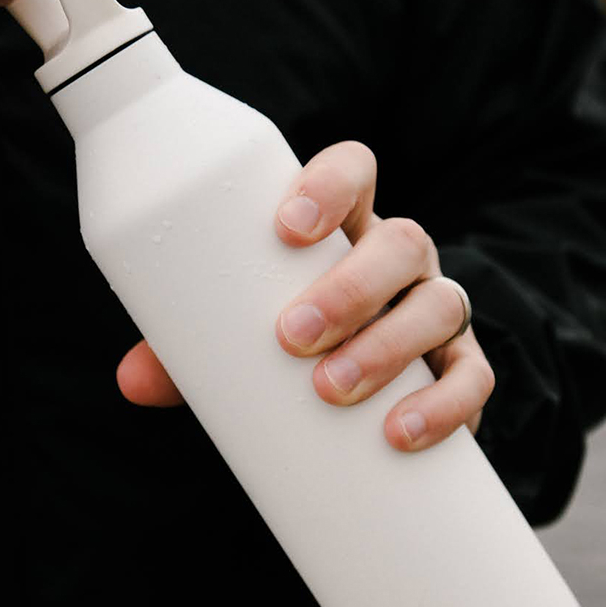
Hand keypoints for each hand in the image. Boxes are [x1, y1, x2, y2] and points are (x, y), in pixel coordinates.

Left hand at [117, 141, 494, 452]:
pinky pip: (474, 377)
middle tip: (291, 337)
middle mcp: (398, 261)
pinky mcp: (461, 370)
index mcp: (344, 230)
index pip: (354, 173)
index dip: (331, 184)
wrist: (351, 403)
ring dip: (388, 345)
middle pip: (401, 242)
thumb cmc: (282, 350)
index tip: (285, 228)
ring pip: (441, 304)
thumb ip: (187, 352)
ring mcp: (435, 311)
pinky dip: (444, 404)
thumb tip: (132, 382)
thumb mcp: (233, 342)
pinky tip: (401, 433)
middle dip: (350, 287)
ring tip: (331, 391)